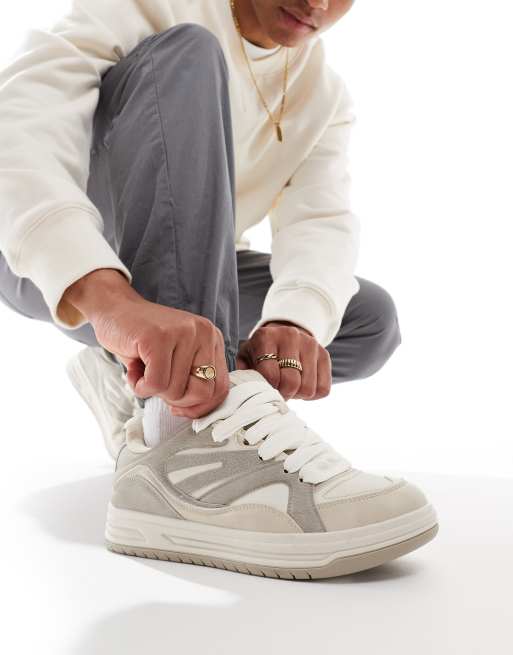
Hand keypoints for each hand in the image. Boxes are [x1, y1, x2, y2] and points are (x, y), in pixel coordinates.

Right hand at [62, 269, 228, 417]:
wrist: (113, 310)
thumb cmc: (144, 342)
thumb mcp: (177, 361)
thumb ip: (192, 382)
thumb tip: (195, 411)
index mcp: (213, 339)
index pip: (220, 388)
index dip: (198, 406)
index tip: (177, 405)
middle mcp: (203, 333)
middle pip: (202, 393)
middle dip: (176, 399)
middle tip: (157, 383)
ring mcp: (182, 332)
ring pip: (175, 391)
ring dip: (151, 389)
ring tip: (142, 368)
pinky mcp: (158, 337)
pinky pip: (155, 384)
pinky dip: (138, 386)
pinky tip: (133, 368)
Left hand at [236, 320, 331, 400]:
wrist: (283, 334)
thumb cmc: (260, 352)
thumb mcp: (246, 358)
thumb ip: (244, 374)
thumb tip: (248, 393)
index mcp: (266, 337)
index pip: (270, 375)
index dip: (268, 389)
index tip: (266, 388)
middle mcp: (290, 336)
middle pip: (291, 382)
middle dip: (284, 394)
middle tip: (279, 391)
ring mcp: (310, 344)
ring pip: (309, 388)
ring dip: (298, 394)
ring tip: (289, 386)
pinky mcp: (324, 354)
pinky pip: (323, 388)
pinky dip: (312, 394)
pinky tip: (302, 384)